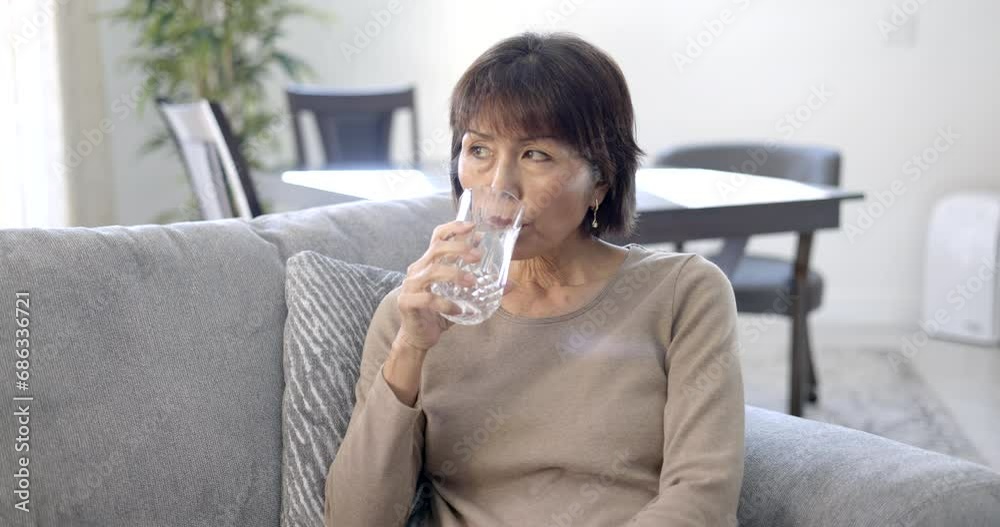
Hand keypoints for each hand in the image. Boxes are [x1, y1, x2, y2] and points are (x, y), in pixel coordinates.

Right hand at [396, 220, 482, 351]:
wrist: (417, 337)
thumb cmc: (439, 313)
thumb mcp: (462, 298)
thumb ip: (482, 289)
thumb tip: (511, 284)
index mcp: (428, 263)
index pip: (438, 237)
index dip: (454, 228)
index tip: (473, 227)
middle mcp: (418, 270)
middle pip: (436, 250)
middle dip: (458, 248)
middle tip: (478, 256)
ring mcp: (411, 286)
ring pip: (431, 271)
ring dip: (454, 274)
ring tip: (472, 281)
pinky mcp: (407, 303)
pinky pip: (427, 299)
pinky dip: (445, 304)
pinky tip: (458, 310)